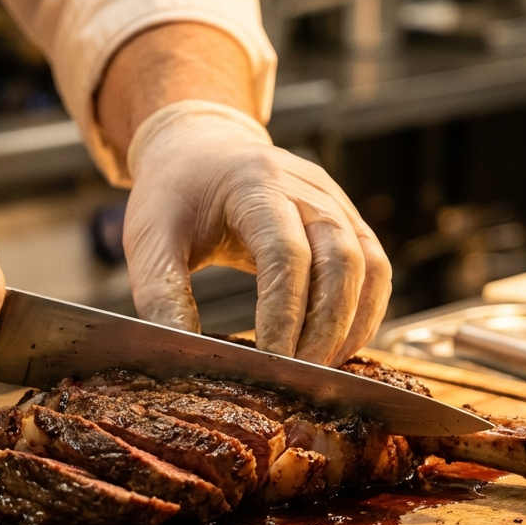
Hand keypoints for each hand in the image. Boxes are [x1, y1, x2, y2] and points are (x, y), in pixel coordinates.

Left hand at [123, 101, 391, 365]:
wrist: (201, 147)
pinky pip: (375, 268)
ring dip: (351, 325)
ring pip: (368, 266)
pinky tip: (339, 347)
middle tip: (299, 377)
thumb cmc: (174, 195)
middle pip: (340, 260)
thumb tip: (188, 355)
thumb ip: (162, 296)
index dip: (284, 313)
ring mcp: (335, 202)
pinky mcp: (348, 221)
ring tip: (320, 370)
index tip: (270, 361)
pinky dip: (365, 313)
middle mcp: (306, 188)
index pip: (285, 253)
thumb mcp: (150, 239)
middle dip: (325, 328)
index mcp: (254, 183)